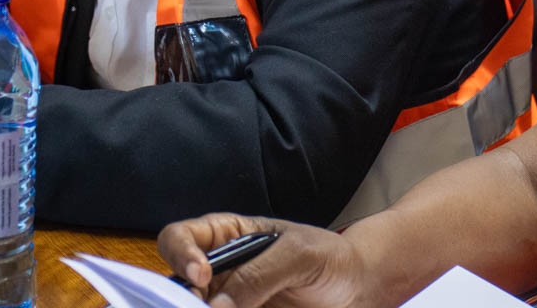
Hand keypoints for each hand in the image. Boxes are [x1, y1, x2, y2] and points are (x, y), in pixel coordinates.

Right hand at [158, 214, 366, 307]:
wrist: (357, 290)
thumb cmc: (330, 258)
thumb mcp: (300, 255)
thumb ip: (260, 274)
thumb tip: (218, 305)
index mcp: (227, 236)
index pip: (180, 238)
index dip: (180, 253)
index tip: (200, 275)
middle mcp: (220, 272)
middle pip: (178, 285)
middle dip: (183, 298)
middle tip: (209, 307)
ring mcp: (229, 302)